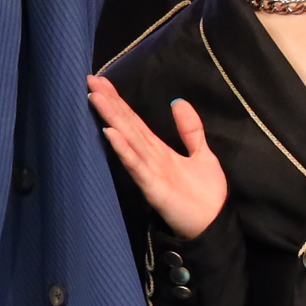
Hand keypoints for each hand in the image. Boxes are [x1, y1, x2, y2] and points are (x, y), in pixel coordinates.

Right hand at [88, 77, 227, 239]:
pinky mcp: (152, 187)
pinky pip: (136, 165)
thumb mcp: (202, 153)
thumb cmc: (207, 194)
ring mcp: (148, 172)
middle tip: (90, 81)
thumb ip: (190, 129)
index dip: (119, 100)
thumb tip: (178, 101)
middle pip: (126, 125)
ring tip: (95, 98)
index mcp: (158, 150)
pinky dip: (123, 149)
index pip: (134, 120)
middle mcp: (149, 158)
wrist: (214, 224)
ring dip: (112, 119)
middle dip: (109, 104)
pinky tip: (111, 134)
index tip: (102, 81)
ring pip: (127, 140)